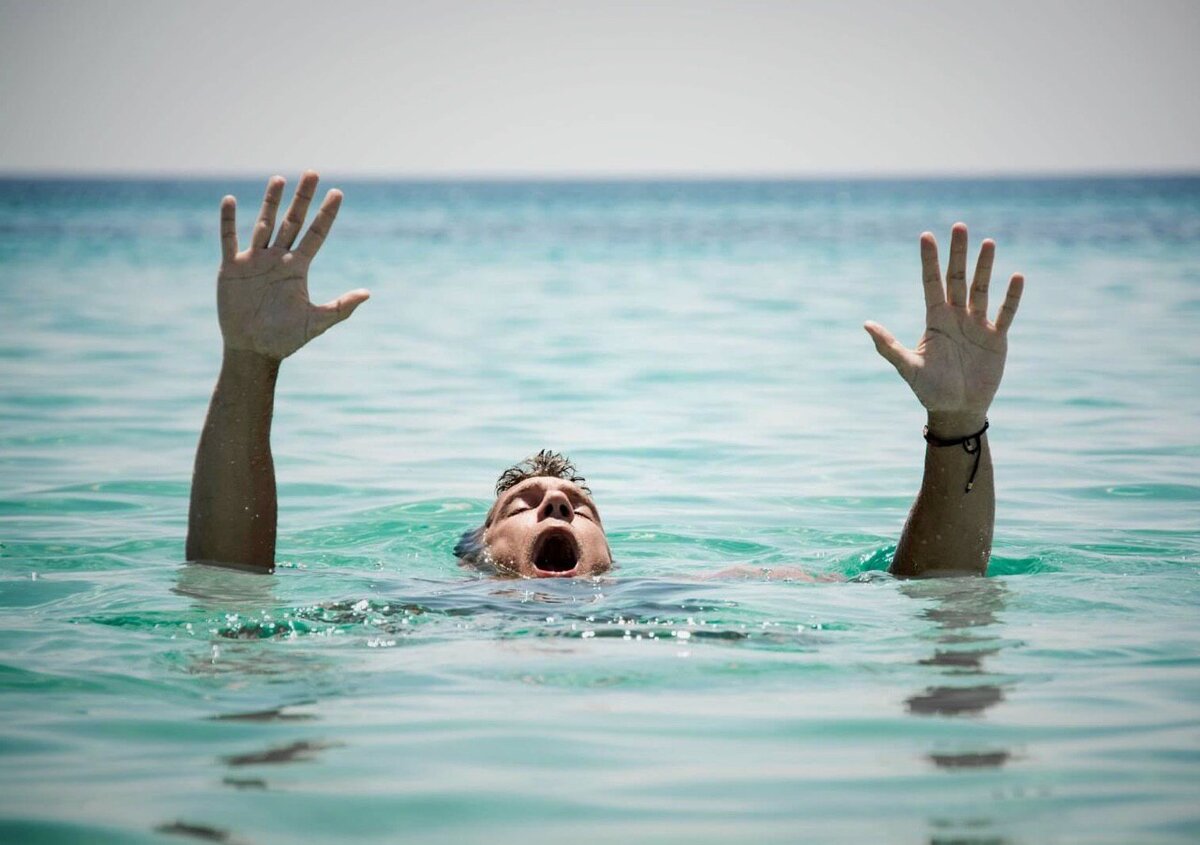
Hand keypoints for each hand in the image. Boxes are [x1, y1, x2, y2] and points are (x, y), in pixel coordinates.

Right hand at [217, 172, 368, 359]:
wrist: (253, 350)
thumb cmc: (285, 339)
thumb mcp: (316, 322)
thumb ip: (340, 307)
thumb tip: (367, 293)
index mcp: (298, 268)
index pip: (316, 234)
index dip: (327, 214)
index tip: (338, 193)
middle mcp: (278, 258)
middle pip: (293, 221)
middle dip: (303, 198)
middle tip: (313, 173)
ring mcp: (254, 260)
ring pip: (264, 224)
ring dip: (271, 202)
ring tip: (280, 179)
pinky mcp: (232, 268)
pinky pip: (229, 239)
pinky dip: (229, 221)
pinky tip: (231, 200)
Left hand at [865, 223, 1023, 425]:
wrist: (956, 410)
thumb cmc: (929, 389)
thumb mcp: (907, 367)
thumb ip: (888, 345)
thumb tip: (866, 324)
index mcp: (934, 320)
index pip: (930, 282)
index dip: (929, 260)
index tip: (926, 235)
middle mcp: (956, 316)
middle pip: (957, 278)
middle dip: (958, 254)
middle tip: (960, 226)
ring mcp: (977, 325)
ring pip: (982, 290)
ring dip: (985, 267)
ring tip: (988, 243)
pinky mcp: (996, 338)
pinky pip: (1005, 313)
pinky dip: (1011, 297)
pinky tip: (1016, 276)